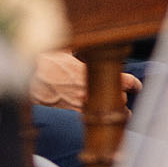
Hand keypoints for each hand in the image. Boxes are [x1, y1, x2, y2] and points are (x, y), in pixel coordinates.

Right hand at [25, 56, 143, 117]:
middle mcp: (93, 88)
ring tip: (119, 116)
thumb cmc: (46, 61)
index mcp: (98, 72)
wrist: (30, 77)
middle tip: (124, 101)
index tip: (137, 86)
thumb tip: (77, 44)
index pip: (125, 80)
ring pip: (107, 113)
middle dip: (121, 100)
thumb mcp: (65, 50)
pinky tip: (97, 122)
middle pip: (118, 99)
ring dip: (113, 114)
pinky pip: (89, 119)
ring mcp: (83, 102)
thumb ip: (75, 51)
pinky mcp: (72, 112)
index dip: (134, 85)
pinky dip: (95, 120)